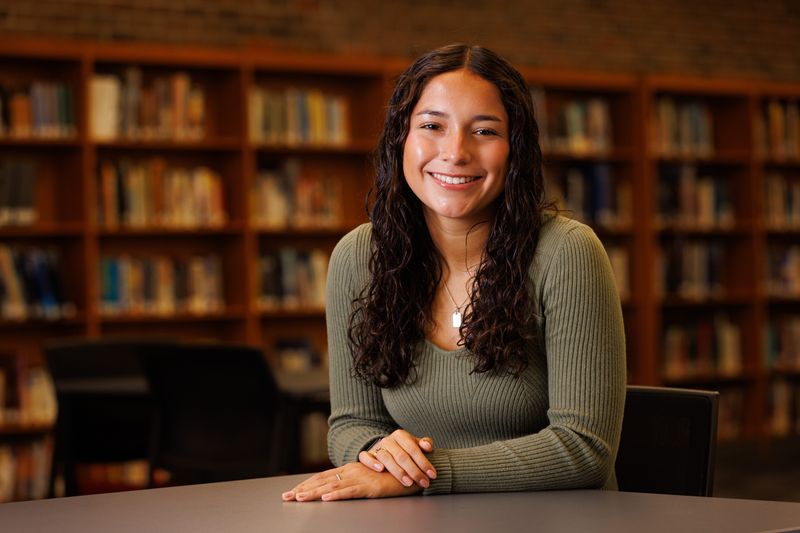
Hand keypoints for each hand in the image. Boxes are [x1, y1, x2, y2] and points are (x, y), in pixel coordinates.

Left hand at [281, 462, 420, 501]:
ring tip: (298, 499)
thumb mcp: (370, 477)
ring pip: (331, 487)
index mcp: (350, 469)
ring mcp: (360, 478)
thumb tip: (339, 488)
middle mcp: (351, 471)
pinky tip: (326, 499)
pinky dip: (337, 495)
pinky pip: (350, 492)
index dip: (307, 484)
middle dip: (302, 489)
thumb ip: (356, 480)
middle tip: (286, 497)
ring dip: (313, 493)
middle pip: (322, 481)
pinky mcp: (370, 487)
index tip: (292, 492)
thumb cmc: (392, 474)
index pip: (323, 477)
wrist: (412, 469)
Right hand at [358, 429, 435, 488]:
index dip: (424, 462)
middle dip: (414, 471)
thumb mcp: (415, 444)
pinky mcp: (367, 454)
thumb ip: (424, 444)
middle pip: (402, 456)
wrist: (385, 449)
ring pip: (386, 458)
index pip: (414, 449)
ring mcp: (377, 447)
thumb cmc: (404, 449)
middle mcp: (388, 440)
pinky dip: (372, 462)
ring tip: (408, 482)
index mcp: (401, 435)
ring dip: (398, 471)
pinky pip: (365, 457)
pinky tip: (381, 469)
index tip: (432, 475)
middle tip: (423, 483)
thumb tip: (428, 446)